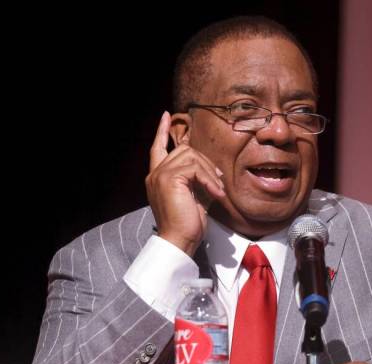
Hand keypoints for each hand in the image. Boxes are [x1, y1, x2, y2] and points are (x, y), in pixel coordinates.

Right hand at [145, 112, 225, 256]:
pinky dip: (209, 180)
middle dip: (204, 162)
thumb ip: (196, 179)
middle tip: (216, 183)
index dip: (161, 131)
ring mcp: (160, 175)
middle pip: (183, 149)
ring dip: (209, 172)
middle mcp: (154, 173)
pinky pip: (195, 168)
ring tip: (217, 191)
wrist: (179, 240)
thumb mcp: (194, 196)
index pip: (157, 148)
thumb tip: (210, 169)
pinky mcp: (169, 178)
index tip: (166, 115)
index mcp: (157, 177)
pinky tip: (215, 194)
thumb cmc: (188, 224)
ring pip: (191, 156)